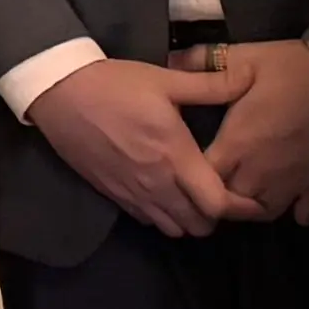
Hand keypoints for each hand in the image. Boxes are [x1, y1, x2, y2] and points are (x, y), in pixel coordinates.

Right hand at [27, 56, 250, 237]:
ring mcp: (133, 194)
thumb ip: (209, 86)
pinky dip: (162, 216)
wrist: (60, 93)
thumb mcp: (164, 79)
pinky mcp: (114, 196)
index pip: (217, 204)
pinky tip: (162, 193)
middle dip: (214, 215)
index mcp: (176, 155)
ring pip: (173, 229)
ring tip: (191, 195)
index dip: (238, 206)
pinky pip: (148, 221)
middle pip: (199, 226)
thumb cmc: (114, 84)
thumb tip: (246, 79)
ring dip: (187, 218)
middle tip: (218, 192)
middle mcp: (157, 183)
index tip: (249, 197)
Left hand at [199, 36, 308, 224]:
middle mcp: (260, 173)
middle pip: (230, 200)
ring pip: (264, 212)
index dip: (193, 173)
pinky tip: (292, 198)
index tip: (192, 162)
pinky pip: (305, 215)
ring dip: (254, 204)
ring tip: (252, 188)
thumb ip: (205, 62)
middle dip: (221, 192)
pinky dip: (297, 211)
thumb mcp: (246, 56)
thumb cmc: (293, 69)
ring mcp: (293, 185)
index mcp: (237, 144)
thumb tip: (169, 61)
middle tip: (222, 176)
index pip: (202, 177)